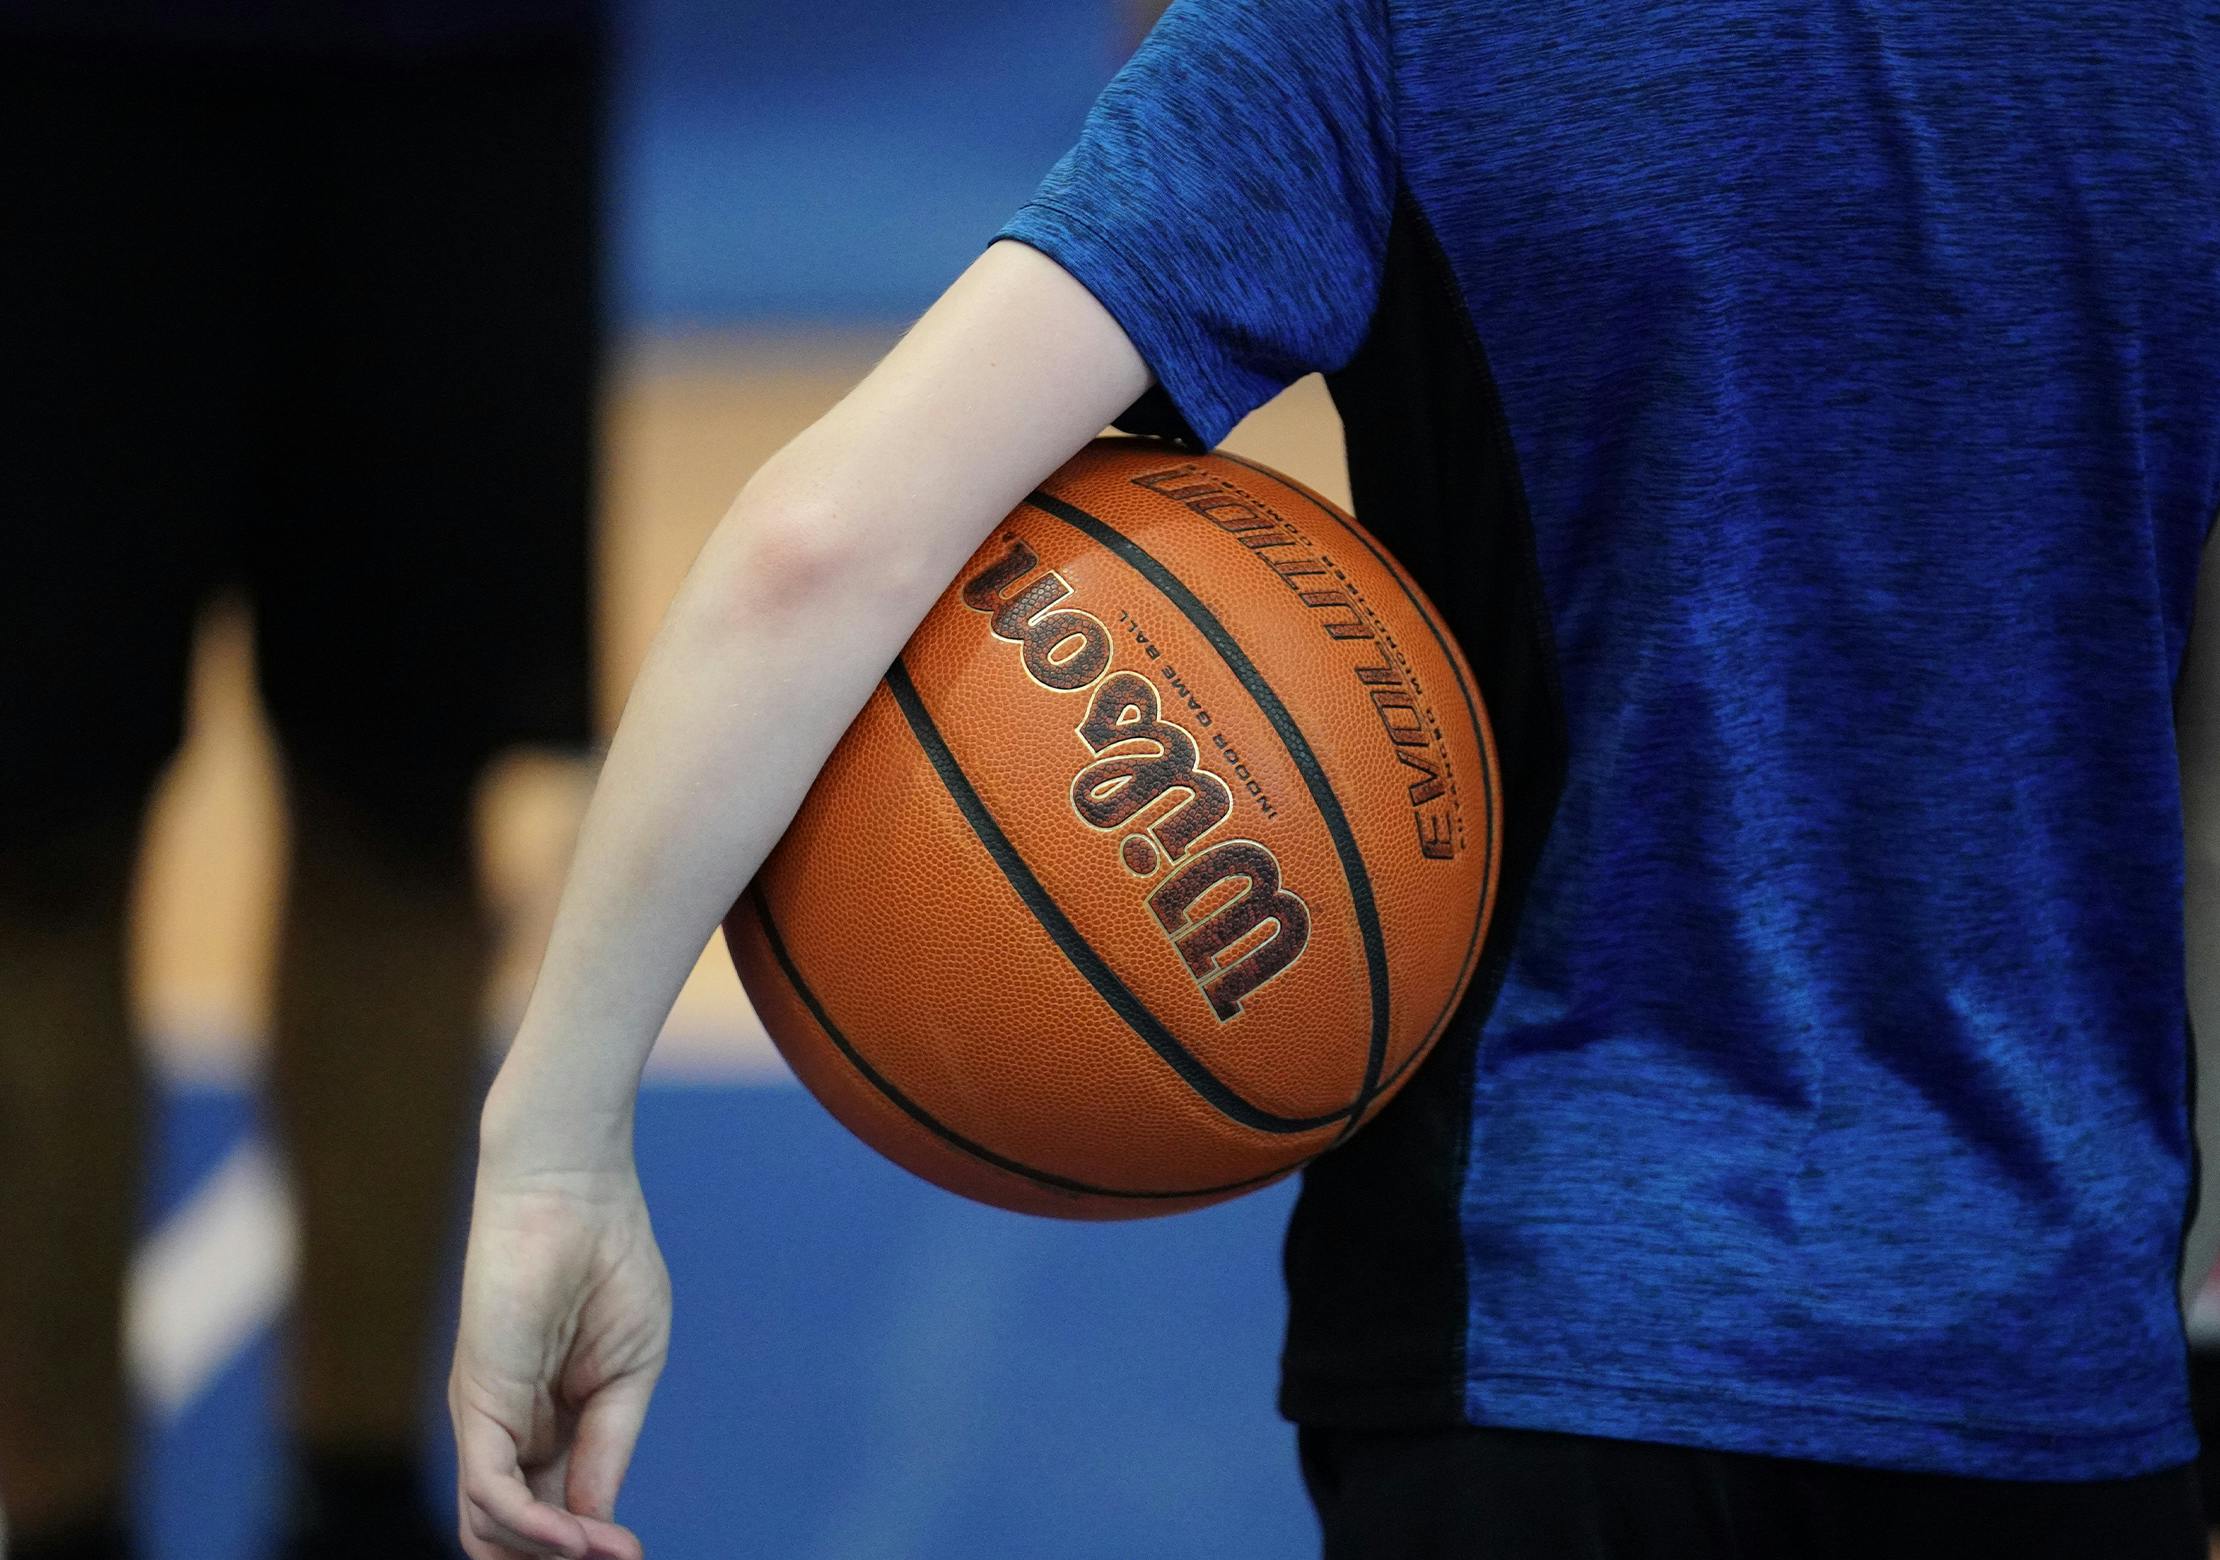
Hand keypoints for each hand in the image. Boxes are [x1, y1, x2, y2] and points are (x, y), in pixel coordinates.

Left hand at [449, 1152, 670, 1559]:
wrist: (578, 1193)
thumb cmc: (609, 1263)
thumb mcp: (629, 1374)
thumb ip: (605, 1449)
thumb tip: (594, 1529)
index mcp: (547, 1422)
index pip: (548, 1513)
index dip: (589, 1545)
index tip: (633, 1557)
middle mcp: (508, 1430)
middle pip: (510, 1534)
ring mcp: (487, 1419)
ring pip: (491, 1529)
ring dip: (552, 1554)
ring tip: (608, 1552)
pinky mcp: (477, 1403)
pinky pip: (491, 1491)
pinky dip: (532, 1528)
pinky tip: (579, 1537)